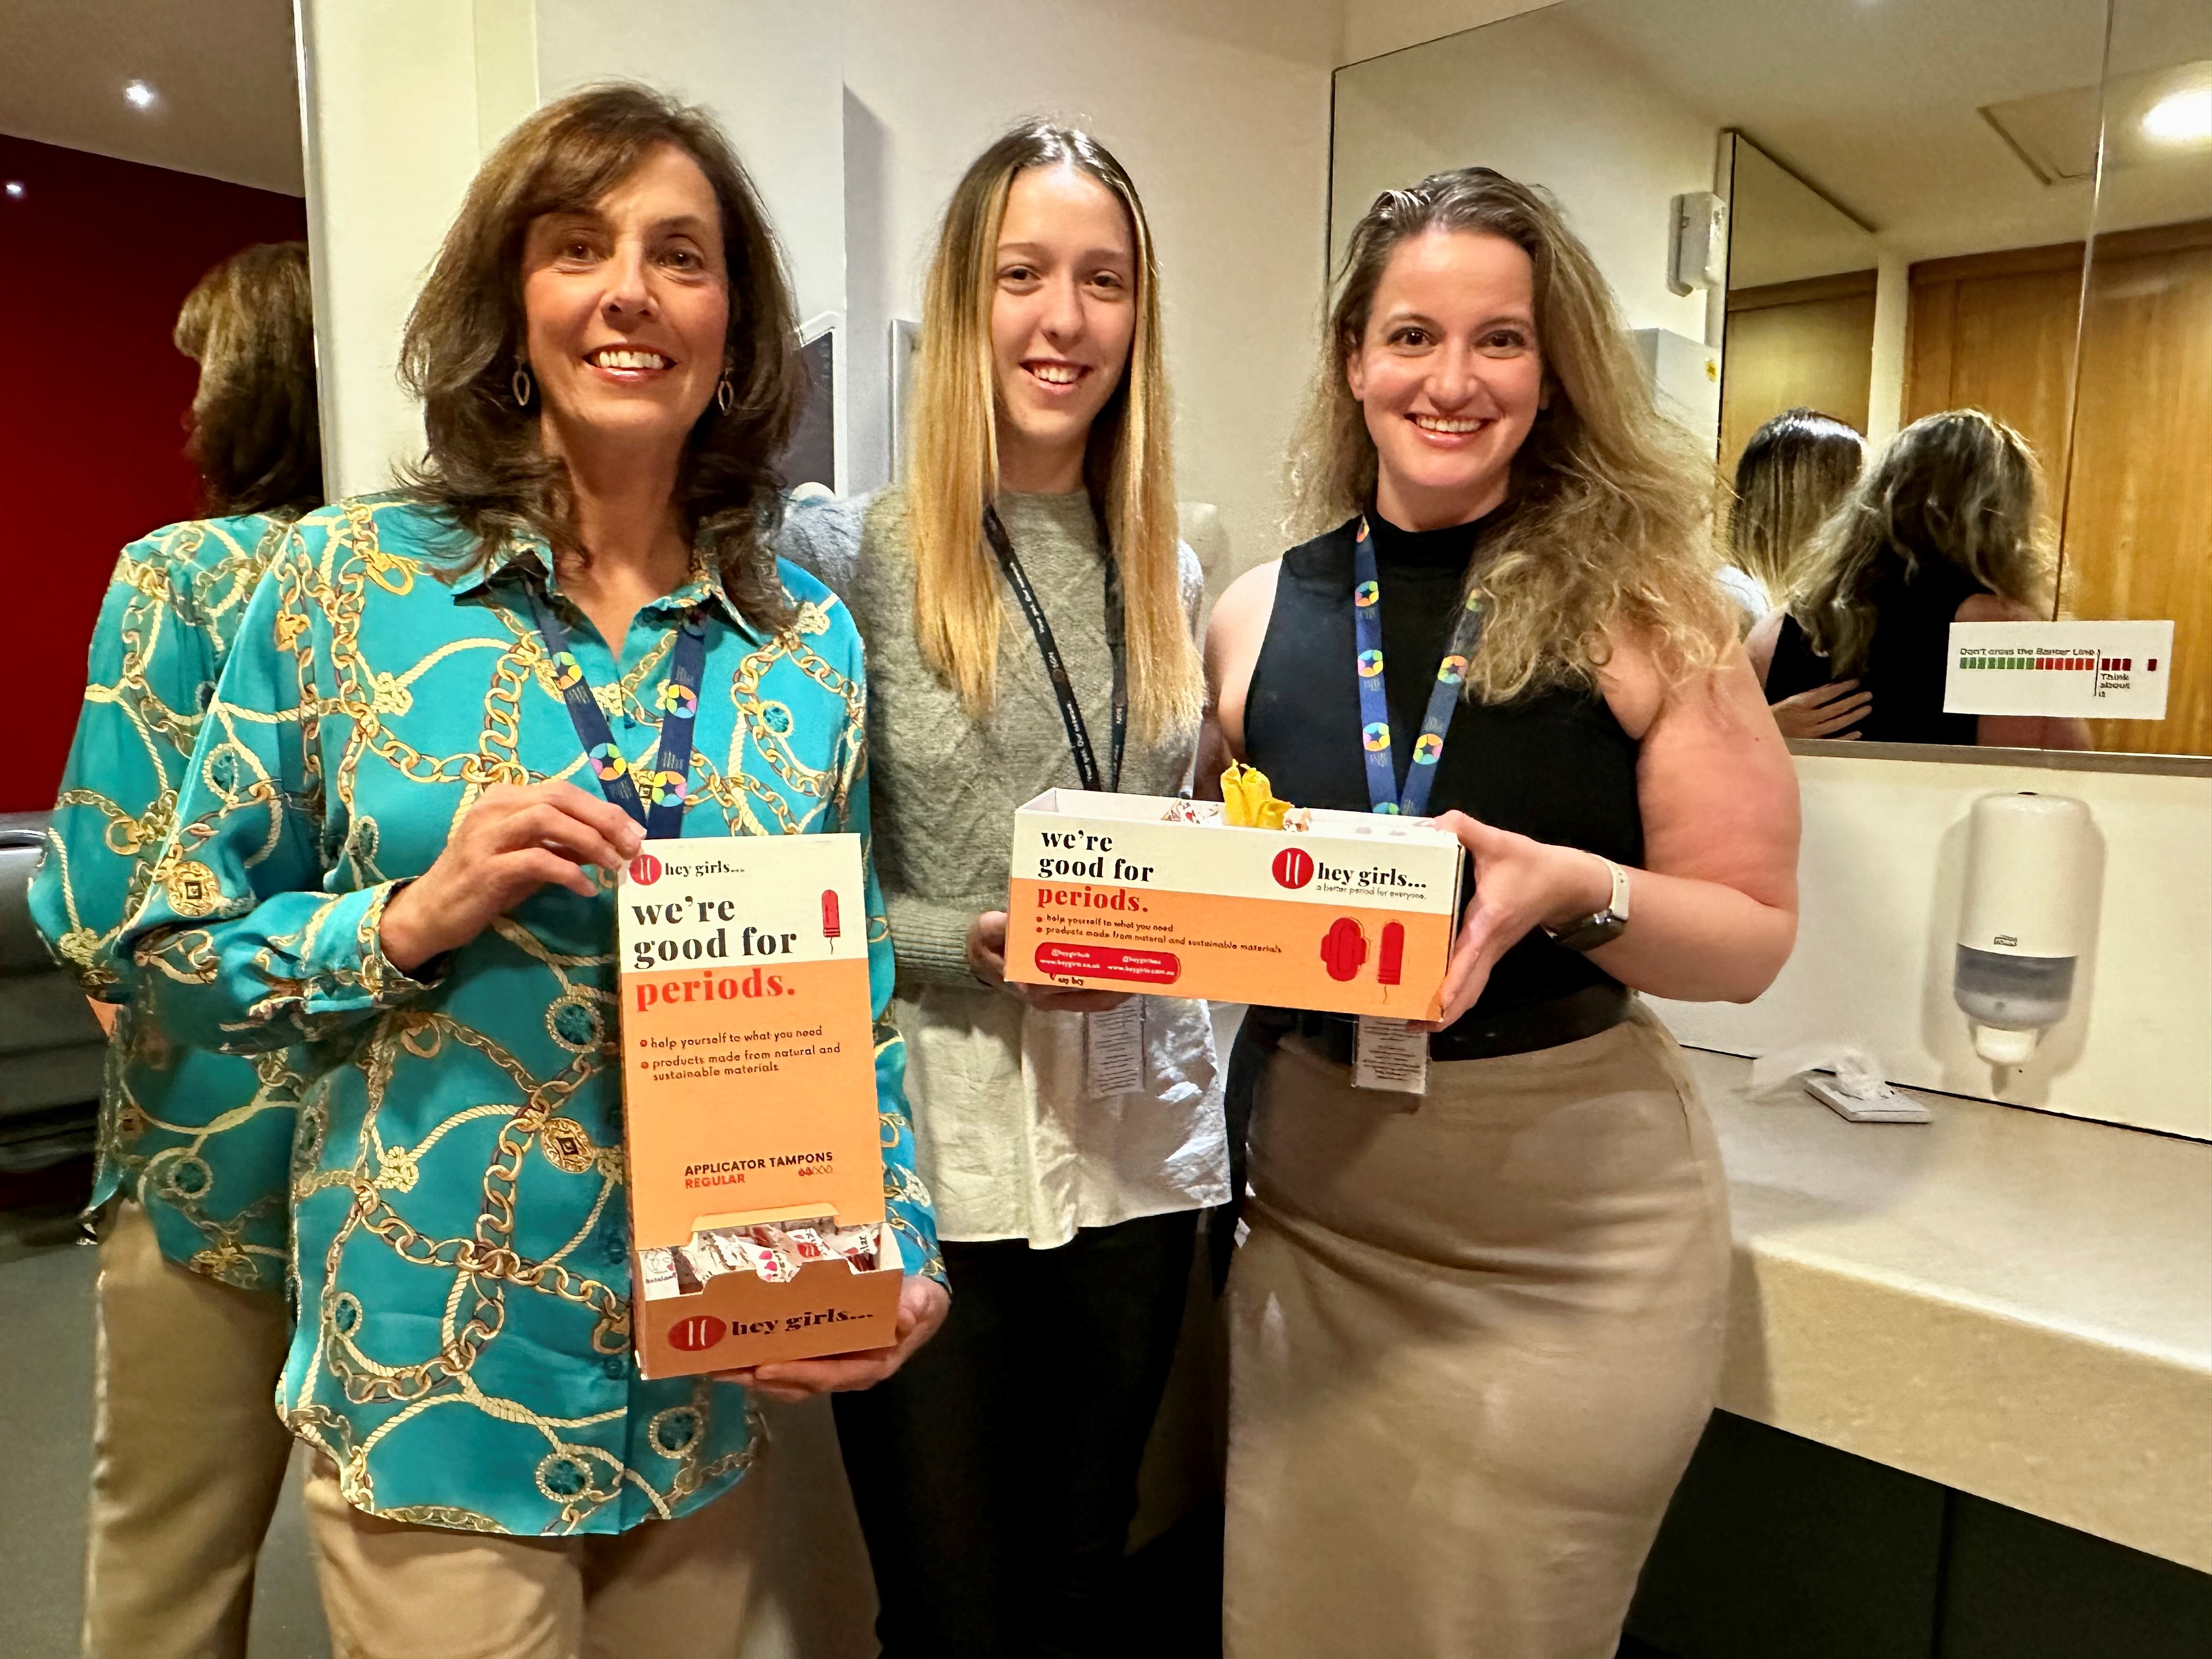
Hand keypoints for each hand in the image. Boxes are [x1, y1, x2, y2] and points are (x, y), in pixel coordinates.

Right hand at [379, 781, 641, 971]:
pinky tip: (586, 888)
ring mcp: (486, 835)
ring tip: (614, 864)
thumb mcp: (529, 860)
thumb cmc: (483, 885)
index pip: (564, 791)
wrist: (430, 913)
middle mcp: (494, 808)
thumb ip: (565, 846)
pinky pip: (536, 860)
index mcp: (506, 799)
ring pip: (548, 819)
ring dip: (590, 840)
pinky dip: (568, 872)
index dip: (605, 809)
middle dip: (605, 820)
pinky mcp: (484, 867)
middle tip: (633, 847)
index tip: (635, 833)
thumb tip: (612, 844)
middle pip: (560, 797)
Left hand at [715, 1275, 949, 1402]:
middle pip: (797, 1383)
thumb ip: (915, 1308)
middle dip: (759, 1379)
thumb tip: (904, 1316)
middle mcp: (843, 1373)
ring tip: (717, 1364)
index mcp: (868, 1366)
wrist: (916, 1306)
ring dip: (751, 1374)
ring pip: (786, 1378)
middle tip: (723, 1368)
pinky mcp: (817, 1356)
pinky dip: (759, 1361)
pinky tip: (735, 1352)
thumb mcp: (922, 1302)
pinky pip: (786, 1364)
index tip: (765, 1368)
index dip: (797, 1375)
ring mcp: (828, 1366)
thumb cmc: (917, 1303)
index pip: (829, 1375)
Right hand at [966, 910, 1130, 1013]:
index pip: (1073, 978)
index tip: (1123, 953)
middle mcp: (1048, 997)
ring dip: (1123, 984)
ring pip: (1099, 998)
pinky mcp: (1064, 997)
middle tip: (1146, 954)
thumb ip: (999, 926)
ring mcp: (1058, 1000)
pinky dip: (1114, 987)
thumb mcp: (986, 929)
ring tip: (1146, 964)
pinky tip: (1130, 971)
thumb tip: (1013, 921)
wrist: (981, 957)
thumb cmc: (986, 942)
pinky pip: (1096, 998)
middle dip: (1121, 975)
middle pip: (1094, 990)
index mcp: (1032, 983)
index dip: (1101, 969)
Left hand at [1416, 811, 1615, 1031]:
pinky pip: (1471, 981)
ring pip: (1470, 991)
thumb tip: (1436, 825)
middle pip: (1468, 990)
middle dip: (1442, 1013)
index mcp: (1487, 922)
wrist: (1565, 884)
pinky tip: (1432, 1000)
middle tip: (1411, 1026)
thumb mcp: (1499, 842)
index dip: (1454, 982)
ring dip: (1447, 1010)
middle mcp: (1488, 945)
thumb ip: (1465, 828)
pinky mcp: (1489, 951)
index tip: (1436, 1005)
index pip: (1469, 958)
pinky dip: (1453, 995)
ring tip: (1415, 1023)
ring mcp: (1490, 952)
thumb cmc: (1531, 866)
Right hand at [1769, 679, 1868, 739]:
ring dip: (1853, 716)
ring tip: (1867, 708)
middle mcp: (1808, 719)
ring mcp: (1811, 733)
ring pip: (1837, 724)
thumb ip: (1810, 695)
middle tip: (1868, 695)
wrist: (1762, 735)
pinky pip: (1832, 740)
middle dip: (1853, 701)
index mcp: (1801, 705)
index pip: (1827, 694)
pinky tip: (1858, 732)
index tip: (1856, 682)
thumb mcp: (1791, 701)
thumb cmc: (1777, 715)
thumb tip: (1832, 687)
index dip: (1843, 688)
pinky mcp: (1812, 744)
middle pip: (1835, 709)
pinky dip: (1846, 737)